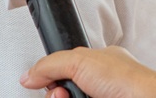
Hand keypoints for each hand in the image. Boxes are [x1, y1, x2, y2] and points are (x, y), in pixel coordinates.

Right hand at [20, 46, 155, 97]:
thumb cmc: (127, 80)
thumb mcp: (79, 61)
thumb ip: (50, 64)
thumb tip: (27, 76)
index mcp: (95, 65)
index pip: (61, 71)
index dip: (52, 80)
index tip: (52, 84)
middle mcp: (97, 86)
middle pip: (62, 93)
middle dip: (57, 94)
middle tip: (65, 94)